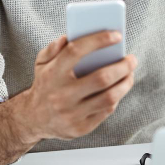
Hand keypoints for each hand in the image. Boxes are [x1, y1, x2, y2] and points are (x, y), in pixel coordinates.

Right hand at [23, 32, 137, 140]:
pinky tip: (119, 89)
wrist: (33, 119)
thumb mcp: (42, 63)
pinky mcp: (80, 128)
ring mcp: (71, 114)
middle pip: (101, 78)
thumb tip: (68, 38)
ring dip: (125, 84)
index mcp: (52, 74)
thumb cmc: (44, 85)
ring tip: (130, 74)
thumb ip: (53, 48)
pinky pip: (105, 112)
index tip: (117, 35)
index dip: (99, 40)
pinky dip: (116, 98)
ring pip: (109, 98)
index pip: (76, 51)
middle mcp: (61, 95)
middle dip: (122, 67)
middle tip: (131, 59)